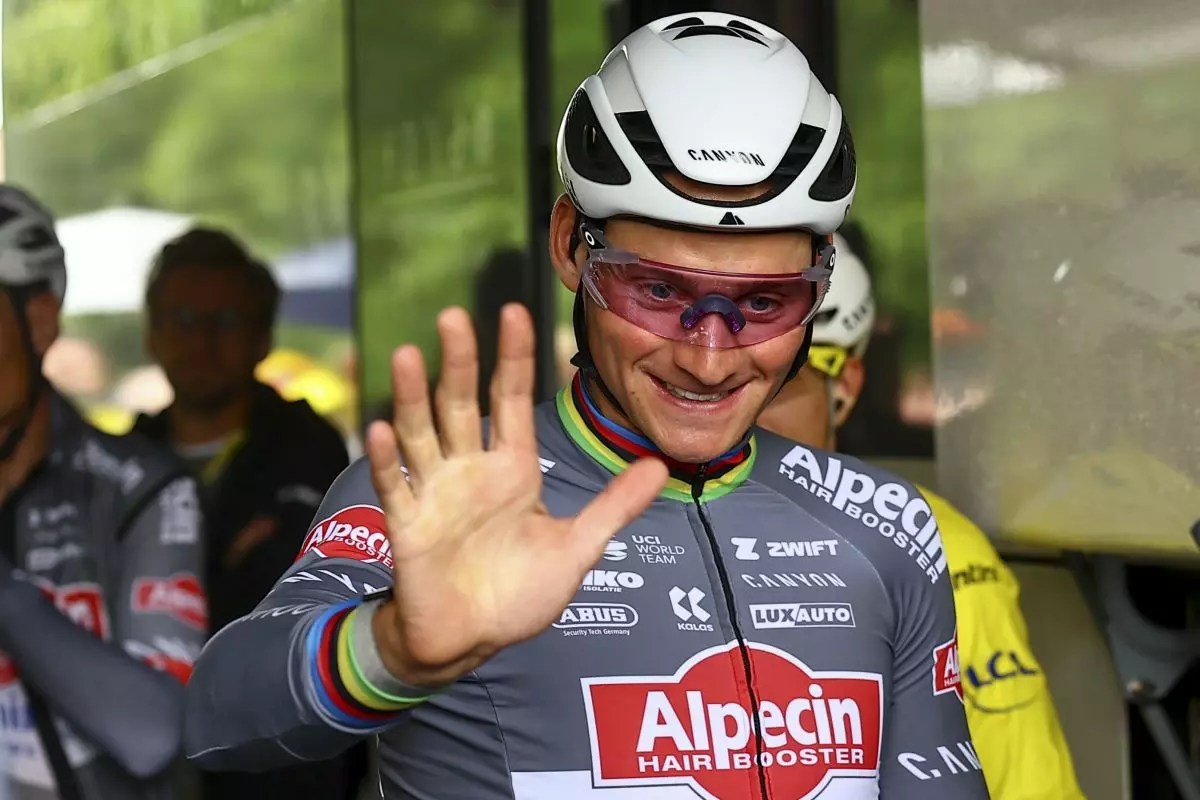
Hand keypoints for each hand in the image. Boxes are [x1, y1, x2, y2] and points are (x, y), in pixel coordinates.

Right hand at [365, 304, 666, 687]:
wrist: (472, 641)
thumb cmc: (519, 593)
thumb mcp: (577, 548)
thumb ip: (613, 507)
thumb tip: (662, 466)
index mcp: (513, 469)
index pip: (511, 400)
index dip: (513, 357)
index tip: (515, 311)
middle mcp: (471, 470)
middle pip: (462, 404)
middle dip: (459, 362)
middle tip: (454, 316)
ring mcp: (437, 494)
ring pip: (423, 433)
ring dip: (413, 396)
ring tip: (409, 355)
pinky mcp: (408, 526)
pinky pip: (398, 486)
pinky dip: (390, 459)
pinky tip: (383, 428)